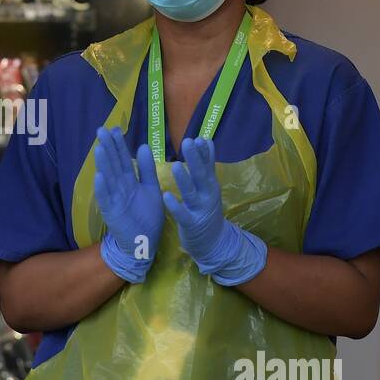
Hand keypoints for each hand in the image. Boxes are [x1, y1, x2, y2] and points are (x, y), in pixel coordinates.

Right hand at [92, 127, 164, 282]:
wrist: (145, 242)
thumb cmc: (147, 216)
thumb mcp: (151, 189)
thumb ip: (147, 170)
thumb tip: (143, 146)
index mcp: (129, 181)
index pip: (122, 159)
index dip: (119, 144)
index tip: (115, 129)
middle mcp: (119, 187)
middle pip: (113, 164)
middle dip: (108, 148)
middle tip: (102, 130)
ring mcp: (114, 199)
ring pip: (108, 178)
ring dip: (103, 164)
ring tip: (99, 148)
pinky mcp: (112, 213)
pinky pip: (106, 199)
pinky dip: (102, 188)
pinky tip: (99, 176)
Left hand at [162, 137, 265, 284]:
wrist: (214, 243)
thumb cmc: (207, 210)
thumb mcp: (209, 186)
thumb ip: (207, 165)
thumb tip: (207, 140)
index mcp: (210, 185)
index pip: (208, 165)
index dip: (203, 152)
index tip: (199, 137)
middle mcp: (207, 195)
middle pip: (202, 175)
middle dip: (195, 159)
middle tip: (188, 142)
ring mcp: (200, 210)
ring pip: (191, 193)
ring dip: (184, 180)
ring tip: (175, 166)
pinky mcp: (191, 224)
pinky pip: (182, 214)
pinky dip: (175, 206)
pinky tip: (166, 197)